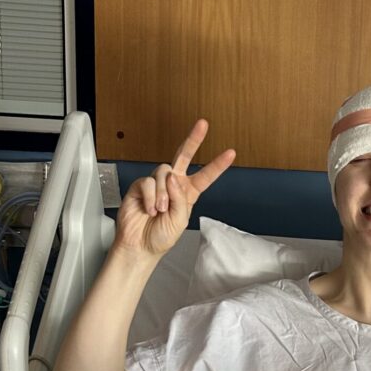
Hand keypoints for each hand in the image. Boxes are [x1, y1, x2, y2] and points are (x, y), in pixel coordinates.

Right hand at [115, 119, 235, 257]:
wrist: (140, 246)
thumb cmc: (161, 236)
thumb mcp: (181, 220)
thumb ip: (180, 198)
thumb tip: (172, 177)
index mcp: (188, 193)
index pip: (206, 175)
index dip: (218, 164)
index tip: (231, 153)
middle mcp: (173, 184)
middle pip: (184, 156)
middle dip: (193, 139)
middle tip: (203, 124)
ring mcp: (157, 183)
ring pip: (164, 172)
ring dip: (162, 194)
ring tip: (159, 210)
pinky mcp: (140, 185)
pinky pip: (147, 182)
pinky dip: (149, 197)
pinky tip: (148, 208)